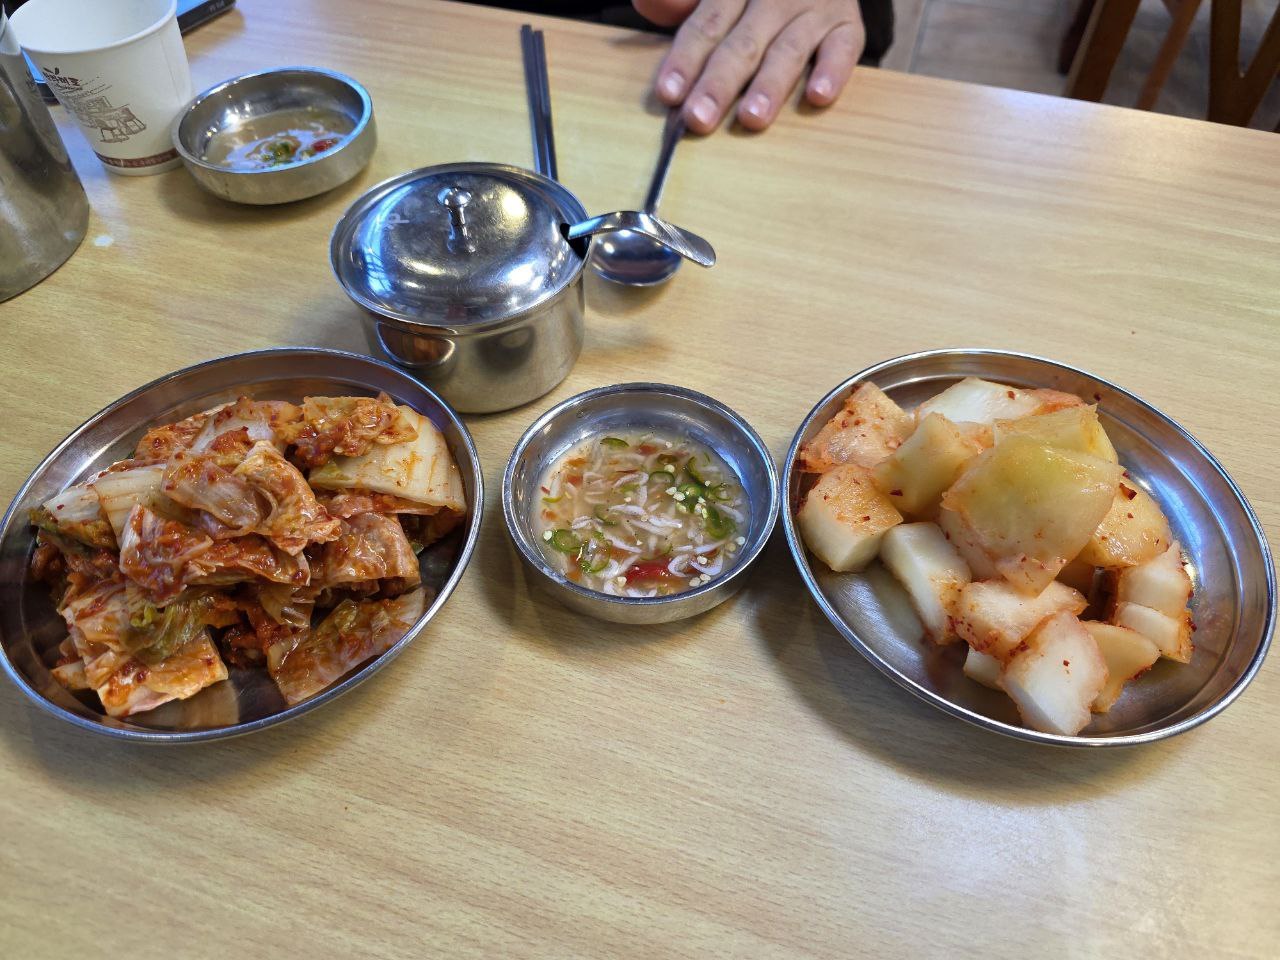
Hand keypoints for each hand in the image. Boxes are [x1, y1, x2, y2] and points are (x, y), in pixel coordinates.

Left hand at [633, 0, 864, 132]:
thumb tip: (650, 4)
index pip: (706, 23)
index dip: (685, 58)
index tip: (668, 94)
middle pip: (742, 43)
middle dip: (719, 83)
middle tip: (700, 119)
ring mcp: (814, 8)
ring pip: (788, 49)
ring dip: (769, 86)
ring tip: (752, 118)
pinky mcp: (848, 25)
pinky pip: (843, 48)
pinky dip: (832, 71)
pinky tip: (819, 96)